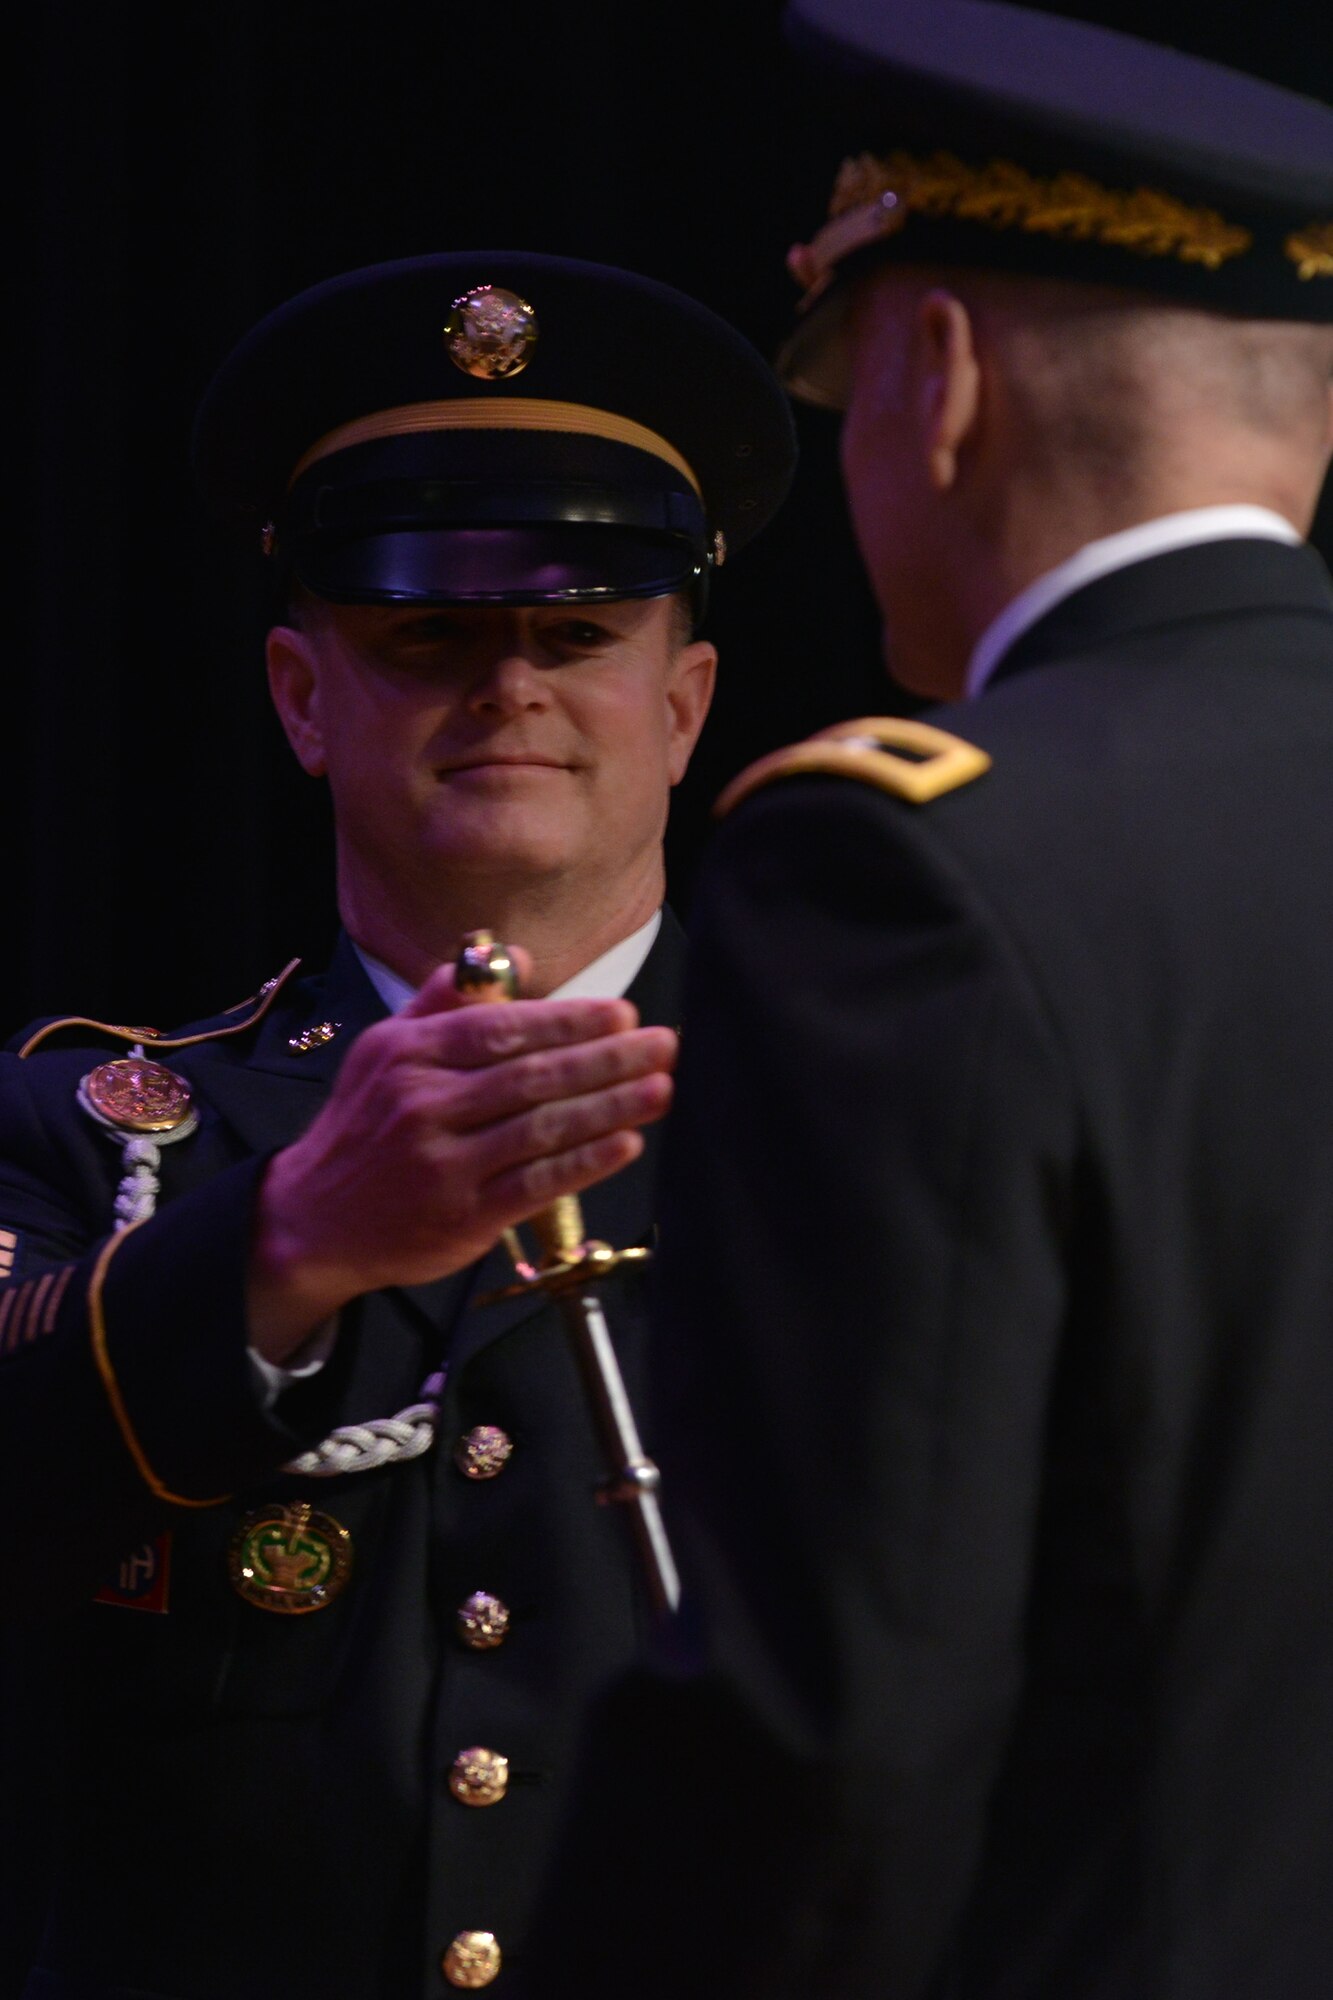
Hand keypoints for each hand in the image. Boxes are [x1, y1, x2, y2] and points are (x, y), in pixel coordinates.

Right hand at [247, 959, 675, 1361]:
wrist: (311, 1219)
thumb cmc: (364, 1127)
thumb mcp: (385, 1049)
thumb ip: (448, 1000)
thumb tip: (515, 956)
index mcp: (409, 1054)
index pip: (501, 1029)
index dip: (567, 1020)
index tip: (622, 1013)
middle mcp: (423, 1105)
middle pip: (531, 1076)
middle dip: (606, 1058)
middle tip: (664, 1043)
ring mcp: (442, 1164)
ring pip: (540, 1128)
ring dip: (609, 1107)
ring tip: (660, 1088)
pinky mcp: (460, 1216)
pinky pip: (535, 1183)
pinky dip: (584, 1163)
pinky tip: (625, 1143)